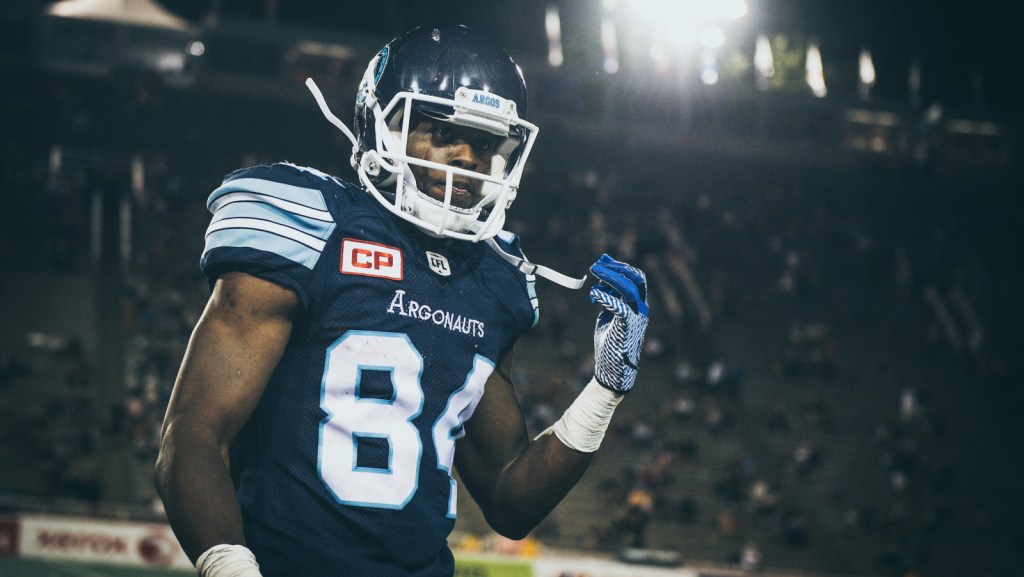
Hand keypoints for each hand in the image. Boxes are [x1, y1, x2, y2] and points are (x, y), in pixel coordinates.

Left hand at [589, 254, 648, 393]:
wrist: (613, 371)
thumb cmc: (610, 344)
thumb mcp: (607, 316)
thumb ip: (607, 298)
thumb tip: (601, 279)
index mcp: (638, 306)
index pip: (636, 278)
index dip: (620, 266)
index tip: (602, 260)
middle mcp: (641, 310)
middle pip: (637, 279)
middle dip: (617, 268)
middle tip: (596, 265)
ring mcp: (637, 318)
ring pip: (629, 288)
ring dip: (610, 277)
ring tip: (593, 272)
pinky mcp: (627, 327)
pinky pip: (619, 306)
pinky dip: (606, 297)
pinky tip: (594, 294)